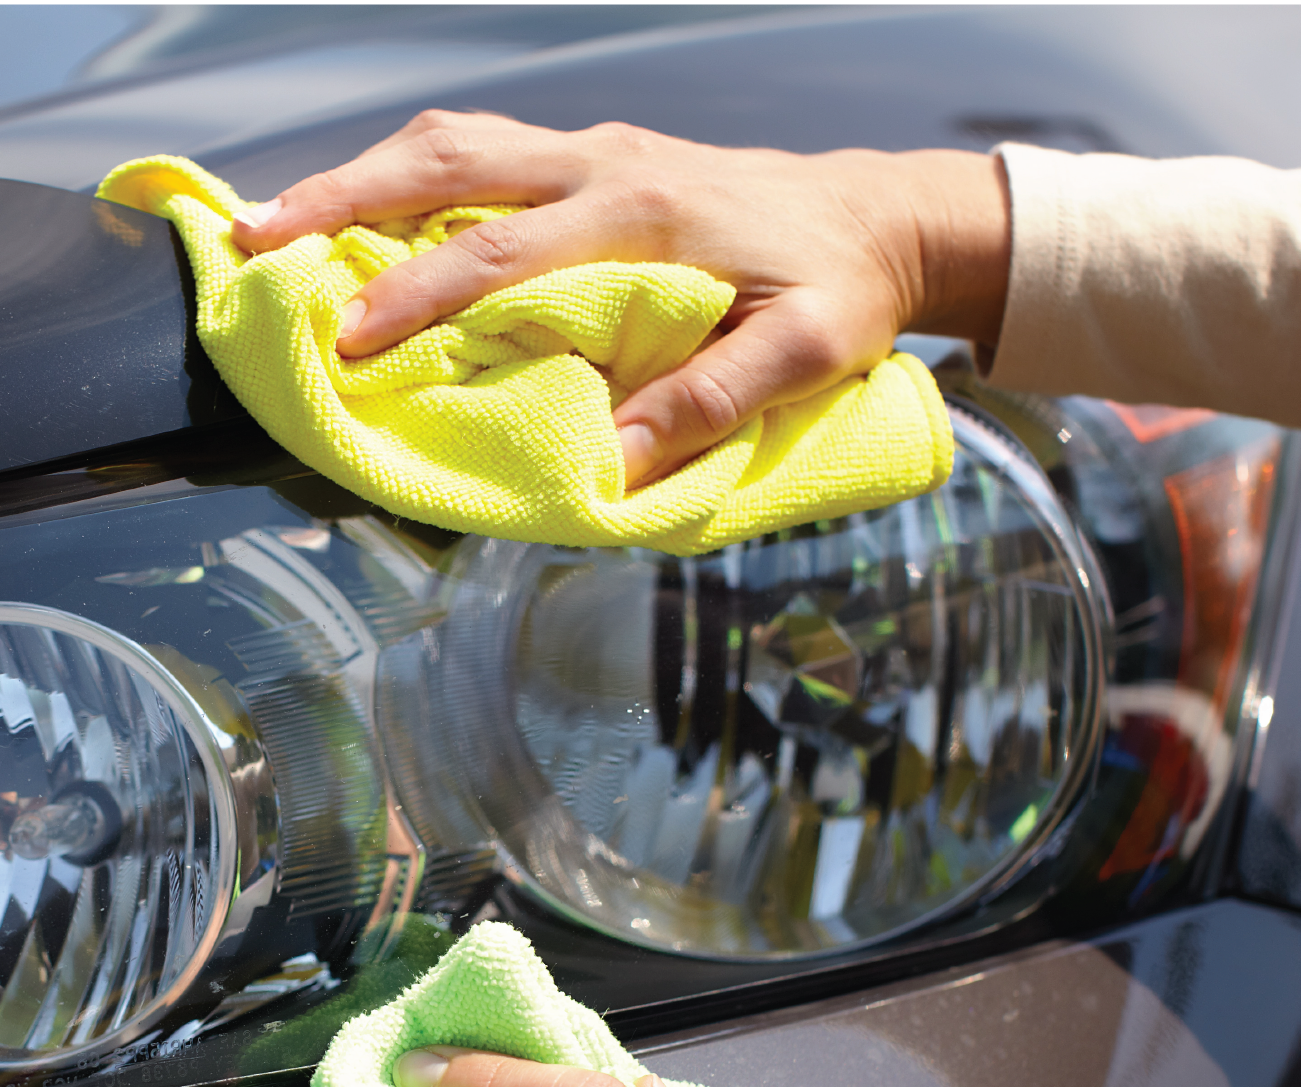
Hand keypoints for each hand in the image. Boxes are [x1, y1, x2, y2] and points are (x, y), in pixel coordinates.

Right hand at [233, 113, 1010, 485]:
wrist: (877, 216)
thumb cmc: (842, 292)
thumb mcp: (807, 354)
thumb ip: (713, 401)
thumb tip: (613, 458)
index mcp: (645, 213)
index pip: (503, 253)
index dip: (418, 298)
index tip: (348, 346)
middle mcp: (605, 164)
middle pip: (447, 163)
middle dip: (340, 199)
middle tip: (250, 238)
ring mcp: (596, 151)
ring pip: (456, 144)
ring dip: (361, 176)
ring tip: (280, 220)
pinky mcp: (597, 159)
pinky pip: (486, 155)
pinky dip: (413, 180)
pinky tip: (370, 215)